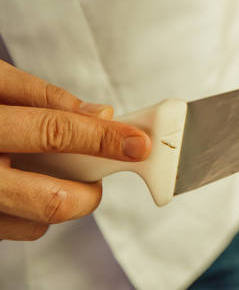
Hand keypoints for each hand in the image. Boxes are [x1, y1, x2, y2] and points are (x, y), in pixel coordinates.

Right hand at [0, 61, 150, 239]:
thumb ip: (43, 96)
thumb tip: (100, 112)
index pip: (55, 134)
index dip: (104, 139)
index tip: (137, 143)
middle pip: (53, 200)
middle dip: (90, 189)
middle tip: (98, 167)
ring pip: (36, 223)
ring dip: (61, 199)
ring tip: (49, 168)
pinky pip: (14, 229)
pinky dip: (32, 209)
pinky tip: (22, 179)